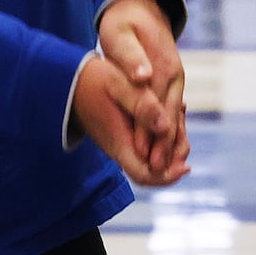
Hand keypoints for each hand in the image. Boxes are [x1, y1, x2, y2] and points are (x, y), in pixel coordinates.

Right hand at [72, 56, 189, 185]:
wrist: (68, 78)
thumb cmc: (92, 79)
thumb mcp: (119, 85)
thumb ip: (142, 106)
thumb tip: (166, 127)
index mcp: (119, 143)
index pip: (146, 175)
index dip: (168, 175)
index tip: (187, 164)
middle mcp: (119, 148)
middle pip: (153, 169)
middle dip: (175, 154)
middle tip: (184, 121)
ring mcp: (119, 142)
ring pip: (151, 154)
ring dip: (170, 139)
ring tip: (179, 108)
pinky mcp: (120, 133)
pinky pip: (145, 142)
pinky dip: (162, 129)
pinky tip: (168, 106)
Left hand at [98, 0, 186, 176]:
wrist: (141, 4)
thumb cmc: (124, 22)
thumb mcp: (120, 35)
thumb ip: (130, 58)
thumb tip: (143, 78)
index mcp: (162, 66)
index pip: (156, 108)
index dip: (148, 134)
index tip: (142, 157)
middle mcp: (174, 75)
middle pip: (171, 118)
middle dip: (163, 147)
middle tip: (153, 173)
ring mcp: (176, 79)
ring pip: (175, 118)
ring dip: (168, 144)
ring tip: (159, 170)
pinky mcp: (171, 81)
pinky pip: (173, 112)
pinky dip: (169, 132)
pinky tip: (162, 149)